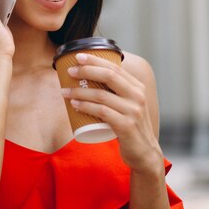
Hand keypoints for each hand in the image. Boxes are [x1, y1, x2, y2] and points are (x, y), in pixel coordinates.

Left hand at [61, 53, 162, 172]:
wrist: (143, 152)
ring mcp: (133, 111)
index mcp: (137, 87)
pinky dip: (85, 106)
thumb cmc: (128, 125)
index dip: (95, 60)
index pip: (115, 67)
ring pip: (101, 95)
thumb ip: (115, 91)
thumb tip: (89, 76)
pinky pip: (101, 111)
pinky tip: (74, 104)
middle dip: (86, 70)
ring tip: (65, 91)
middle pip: (109, 76)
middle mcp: (137, 96)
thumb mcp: (127, 104)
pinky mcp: (126, 126)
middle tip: (69, 71)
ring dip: (79, 91)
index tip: (78, 57)